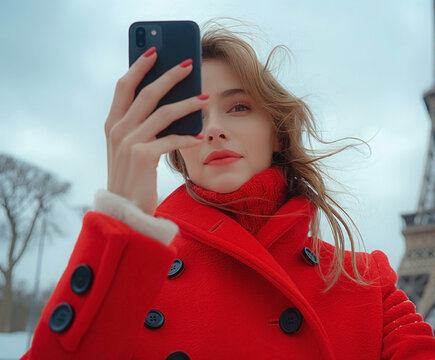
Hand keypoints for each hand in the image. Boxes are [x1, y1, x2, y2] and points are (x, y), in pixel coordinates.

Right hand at [104, 48, 206, 214]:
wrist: (125, 213)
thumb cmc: (133, 180)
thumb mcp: (132, 149)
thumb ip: (144, 127)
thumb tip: (171, 104)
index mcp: (113, 125)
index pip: (124, 87)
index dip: (139, 67)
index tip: (155, 52)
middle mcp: (117, 130)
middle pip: (147, 93)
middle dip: (170, 75)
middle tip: (190, 64)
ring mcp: (128, 143)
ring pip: (164, 112)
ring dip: (188, 103)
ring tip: (205, 98)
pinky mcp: (142, 157)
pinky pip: (171, 139)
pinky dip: (187, 137)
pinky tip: (200, 138)